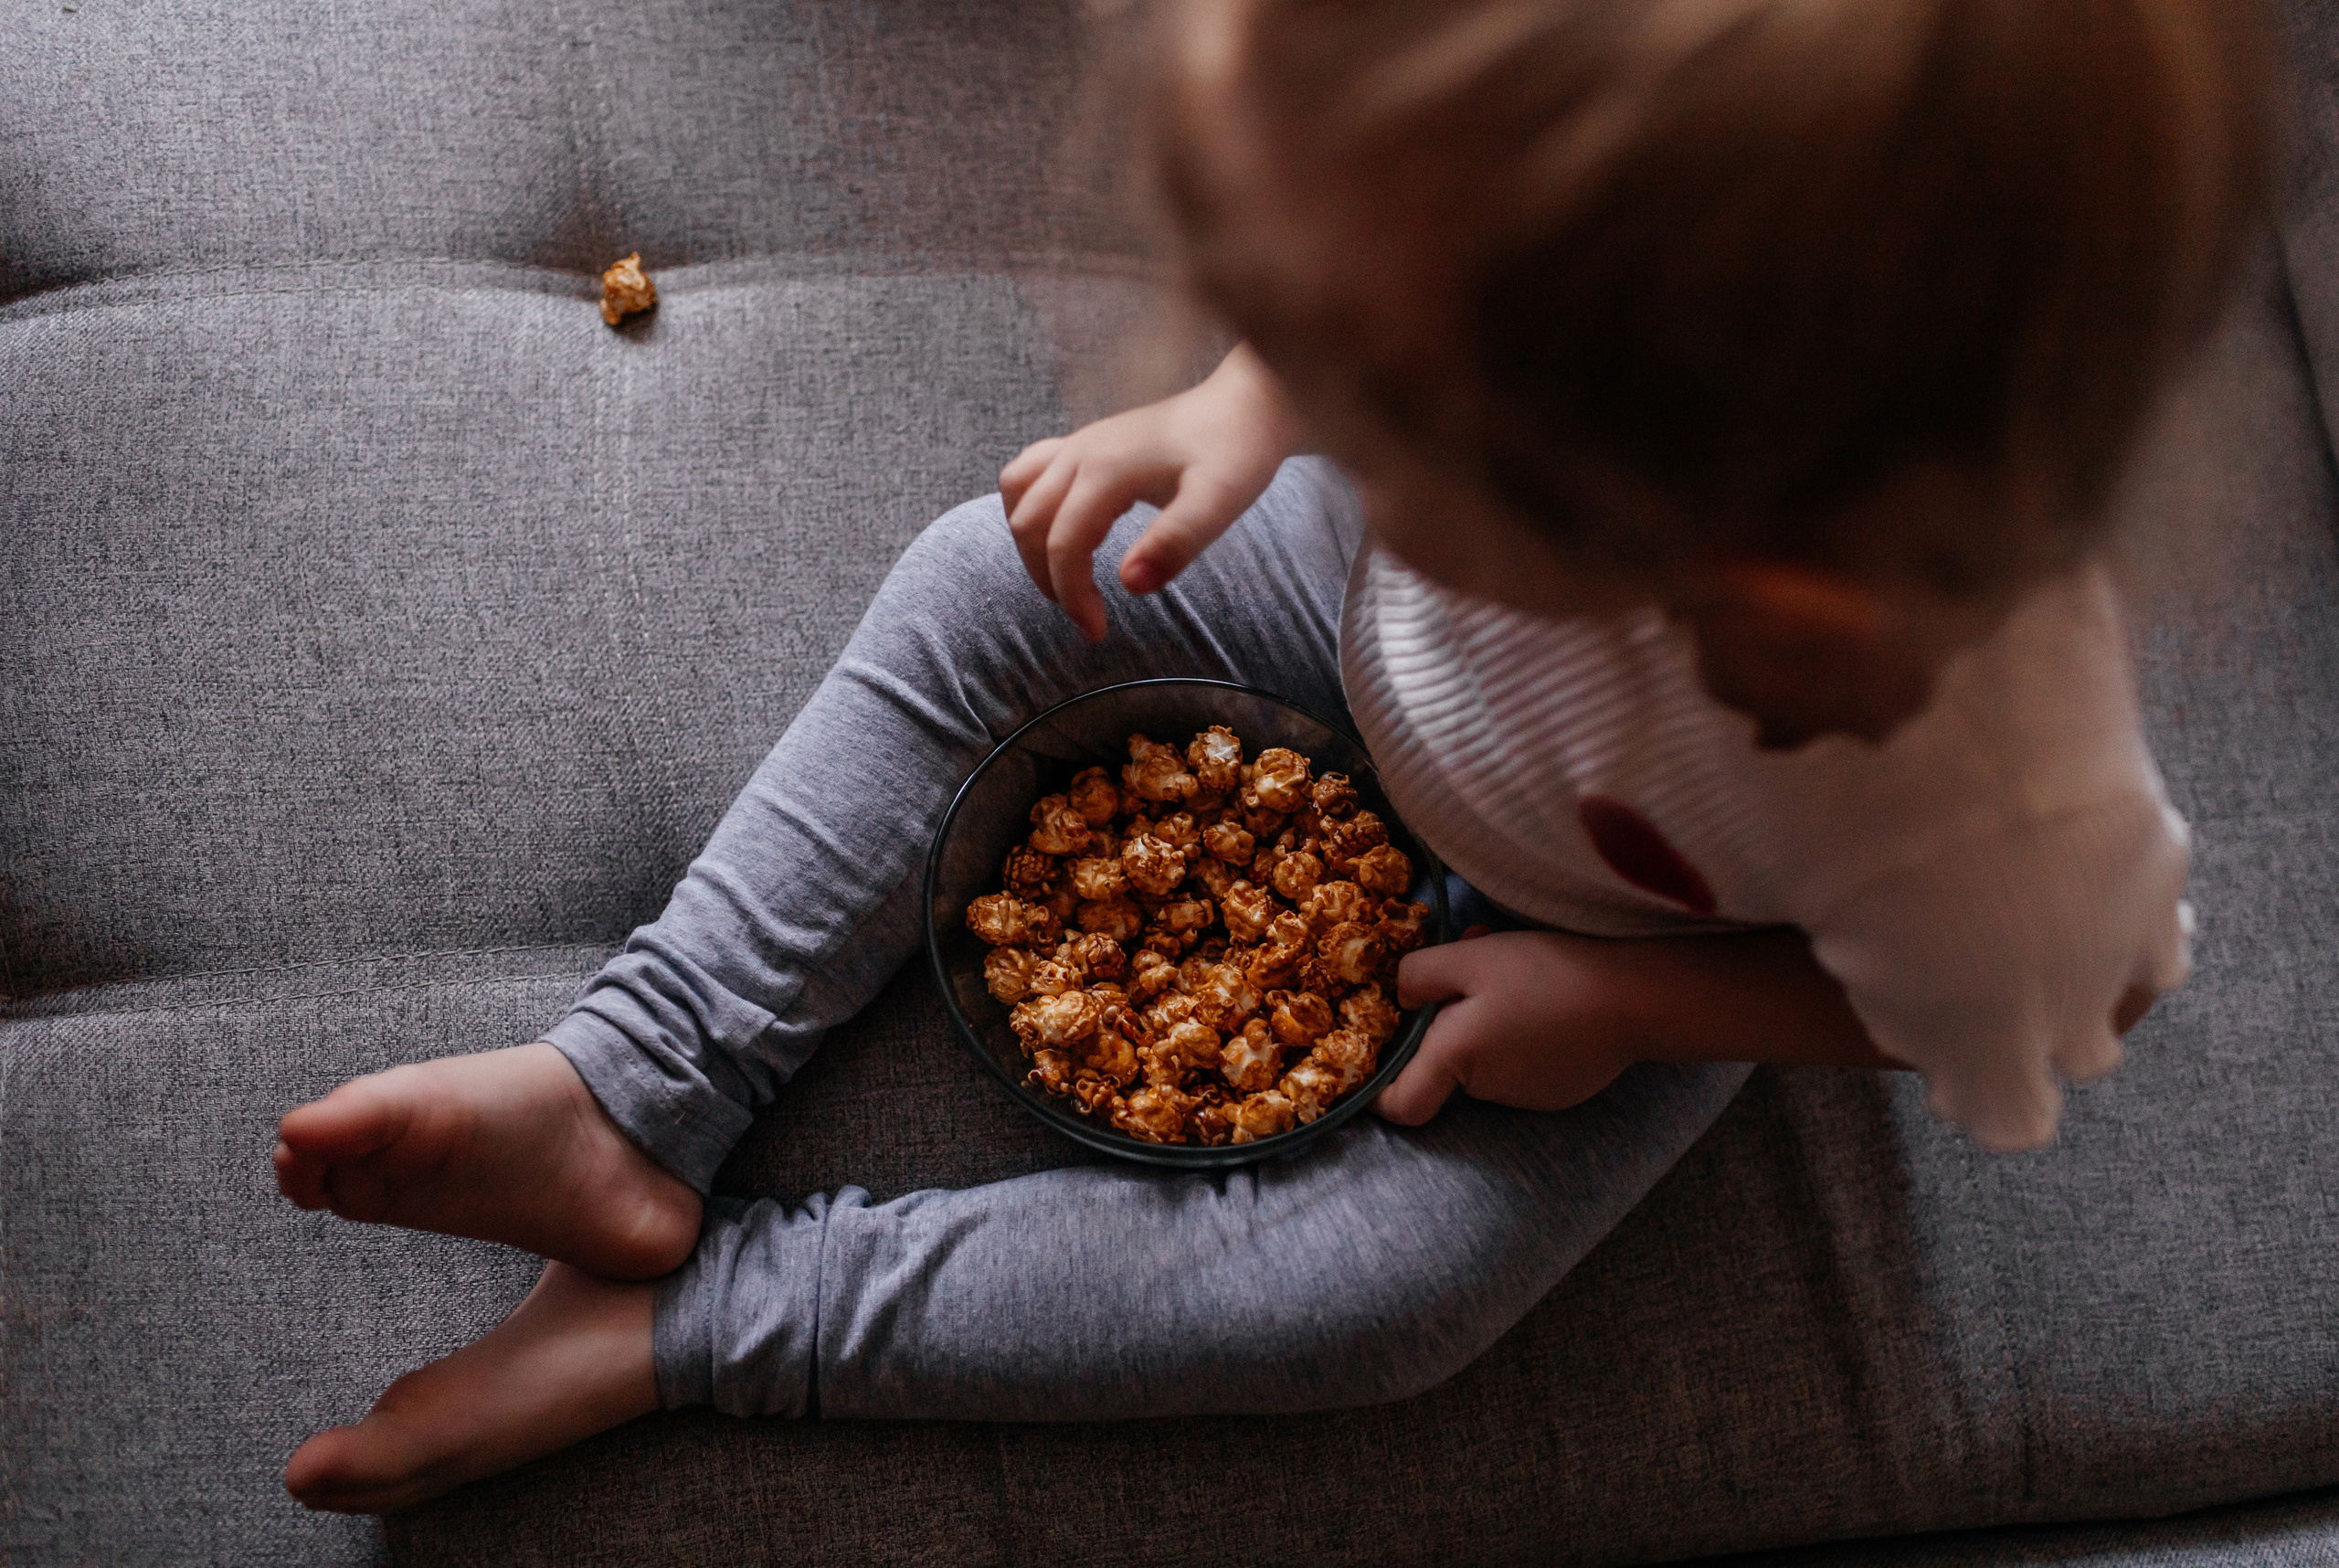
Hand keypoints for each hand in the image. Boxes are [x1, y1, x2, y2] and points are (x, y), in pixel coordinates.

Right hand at [999, 344, 1304, 640]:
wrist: (1247, 406)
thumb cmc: (1236, 452)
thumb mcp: (1219, 502)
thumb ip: (1176, 542)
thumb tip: (1129, 585)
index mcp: (1105, 469)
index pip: (1063, 544)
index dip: (1072, 596)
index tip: (1098, 631)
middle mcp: (1080, 451)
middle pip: (1028, 524)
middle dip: (1049, 579)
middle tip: (1088, 616)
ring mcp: (1079, 443)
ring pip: (1019, 497)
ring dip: (1030, 545)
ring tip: (1067, 581)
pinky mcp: (1085, 443)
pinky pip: (1028, 474)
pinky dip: (1031, 511)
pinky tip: (1065, 534)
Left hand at [1375, 931, 1637, 1124]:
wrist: (1638, 996)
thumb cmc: (1548, 973)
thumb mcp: (1471, 958)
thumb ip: (1420, 976)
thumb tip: (1398, 995)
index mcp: (1457, 1060)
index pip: (1400, 1105)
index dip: (1378, 1089)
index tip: (1375, 1055)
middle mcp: (1488, 1089)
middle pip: (1443, 1064)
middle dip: (1444, 1017)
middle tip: (1465, 963)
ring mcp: (1527, 1095)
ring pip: (1482, 1056)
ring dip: (1481, 1015)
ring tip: (1512, 966)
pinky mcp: (1558, 1089)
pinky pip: (1518, 1060)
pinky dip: (1515, 1029)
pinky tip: (1543, 991)